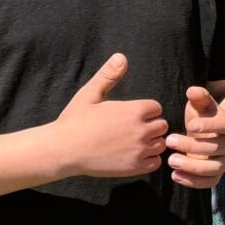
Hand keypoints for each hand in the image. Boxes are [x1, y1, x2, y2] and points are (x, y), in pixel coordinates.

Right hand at [54, 53, 168, 178]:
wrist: (63, 150)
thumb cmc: (75, 121)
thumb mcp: (90, 94)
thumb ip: (109, 76)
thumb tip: (121, 57)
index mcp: (134, 111)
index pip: (156, 108)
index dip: (145, 111)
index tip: (130, 115)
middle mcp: (141, 130)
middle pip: (161, 125)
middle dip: (150, 126)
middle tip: (130, 129)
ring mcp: (139, 150)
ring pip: (160, 144)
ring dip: (151, 142)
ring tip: (132, 142)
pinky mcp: (135, 167)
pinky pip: (155, 162)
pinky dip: (148, 159)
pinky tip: (132, 155)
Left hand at [166, 84, 224, 188]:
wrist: (214, 137)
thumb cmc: (202, 119)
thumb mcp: (201, 106)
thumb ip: (198, 97)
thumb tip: (192, 90)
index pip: (224, 125)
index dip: (210, 126)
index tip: (190, 125)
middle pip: (216, 148)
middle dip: (192, 146)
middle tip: (169, 141)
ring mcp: (223, 161)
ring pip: (214, 168)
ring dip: (192, 167)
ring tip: (171, 161)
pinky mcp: (215, 174)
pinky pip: (210, 182)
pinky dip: (194, 182)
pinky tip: (175, 175)